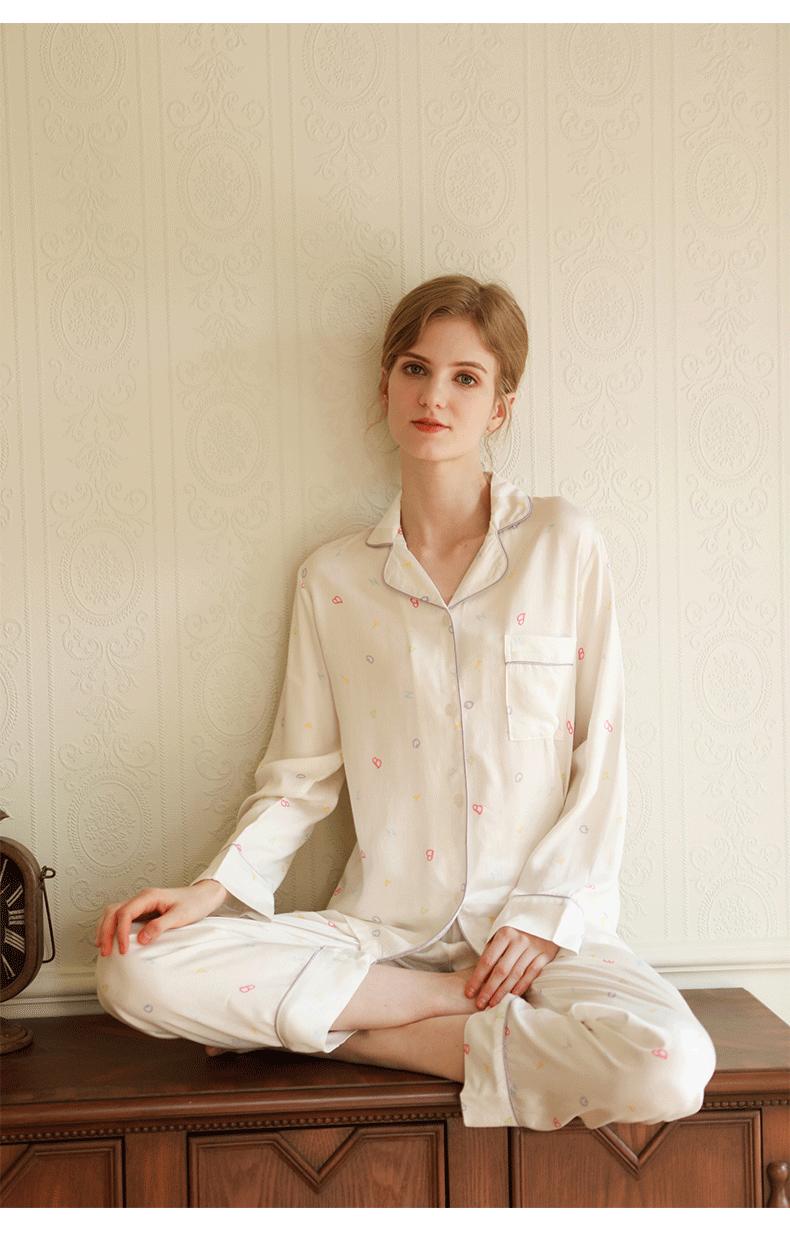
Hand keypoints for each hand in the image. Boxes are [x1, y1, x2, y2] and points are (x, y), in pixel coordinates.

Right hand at [94, 880, 227, 956]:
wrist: (203, 897)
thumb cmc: (194, 903)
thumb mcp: (180, 916)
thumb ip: (160, 926)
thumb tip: (141, 939)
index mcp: (148, 897)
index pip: (125, 913)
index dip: (120, 932)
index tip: (123, 950)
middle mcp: (141, 898)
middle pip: (113, 911)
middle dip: (106, 931)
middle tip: (105, 951)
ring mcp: (141, 904)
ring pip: (114, 913)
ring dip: (106, 929)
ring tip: (103, 947)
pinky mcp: (143, 911)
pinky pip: (122, 917)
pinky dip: (113, 928)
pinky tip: (112, 940)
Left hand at [464, 927, 559, 1008]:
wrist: (545, 917)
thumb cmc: (518, 928)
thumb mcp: (502, 932)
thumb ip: (493, 950)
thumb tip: (480, 974)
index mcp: (505, 933)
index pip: (487, 960)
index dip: (477, 978)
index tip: (469, 992)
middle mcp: (519, 940)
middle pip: (501, 970)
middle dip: (488, 990)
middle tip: (480, 1004)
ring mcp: (533, 948)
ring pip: (515, 975)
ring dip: (503, 992)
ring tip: (492, 1004)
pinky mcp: (545, 955)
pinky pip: (531, 974)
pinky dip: (521, 987)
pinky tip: (512, 996)